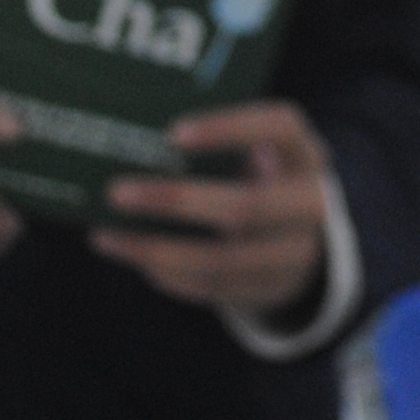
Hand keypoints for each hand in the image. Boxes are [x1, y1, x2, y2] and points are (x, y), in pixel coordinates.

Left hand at [93, 102, 331, 316]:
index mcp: (305, 154)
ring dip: (157, 250)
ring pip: (223, 261)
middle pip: (248, 207)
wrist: (313, 238)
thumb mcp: (261, 151)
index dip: (230, 128)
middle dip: (177, 201)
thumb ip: (220, 147)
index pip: (279, 127)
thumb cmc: (265, 177)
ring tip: (105, 236)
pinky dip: (170, 275)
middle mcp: (312, 205)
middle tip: (116, 193)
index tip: (174, 132)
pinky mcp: (273, 291)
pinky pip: (214, 289)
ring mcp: (296, 255)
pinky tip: (135, 256)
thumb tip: (135, 141)